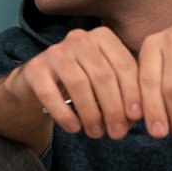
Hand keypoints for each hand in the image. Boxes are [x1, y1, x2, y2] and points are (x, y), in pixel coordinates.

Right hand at [4, 26, 141, 139]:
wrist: (38, 83)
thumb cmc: (81, 83)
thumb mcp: (105, 84)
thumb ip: (124, 94)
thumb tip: (136, 117)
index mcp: (102, 37)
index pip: (124, 65)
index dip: (132, 93)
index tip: (136, 118)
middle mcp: (79, 38)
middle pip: (103, 75)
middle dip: (113, 108)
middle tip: (117, 134)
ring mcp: (55, 51)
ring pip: (79, 84)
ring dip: (91, 114)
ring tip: (96, 134)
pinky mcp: (35, 68)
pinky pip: (51, 94)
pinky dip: (64, 115)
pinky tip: (74, 129)